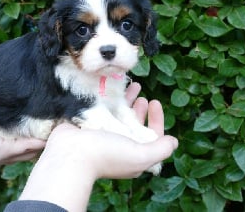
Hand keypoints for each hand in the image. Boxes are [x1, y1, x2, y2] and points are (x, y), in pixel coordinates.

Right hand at [19, 82, 177, 210]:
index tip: (155, 103)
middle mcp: (120, 146)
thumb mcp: (140, 156)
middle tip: (143, 97)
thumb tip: (173, 142)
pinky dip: (111, 100)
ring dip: (128, 102)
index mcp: (134, 155)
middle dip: (141, 111)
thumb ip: (160, 150)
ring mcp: (104, 136)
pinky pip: (105, 111)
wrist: (71, 153)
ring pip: (120, 117)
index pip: (151, 138)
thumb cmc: (107, 154)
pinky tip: (112, 89)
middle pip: (135, 126)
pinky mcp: (92, 127)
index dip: (156, 120)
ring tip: (132, 87)